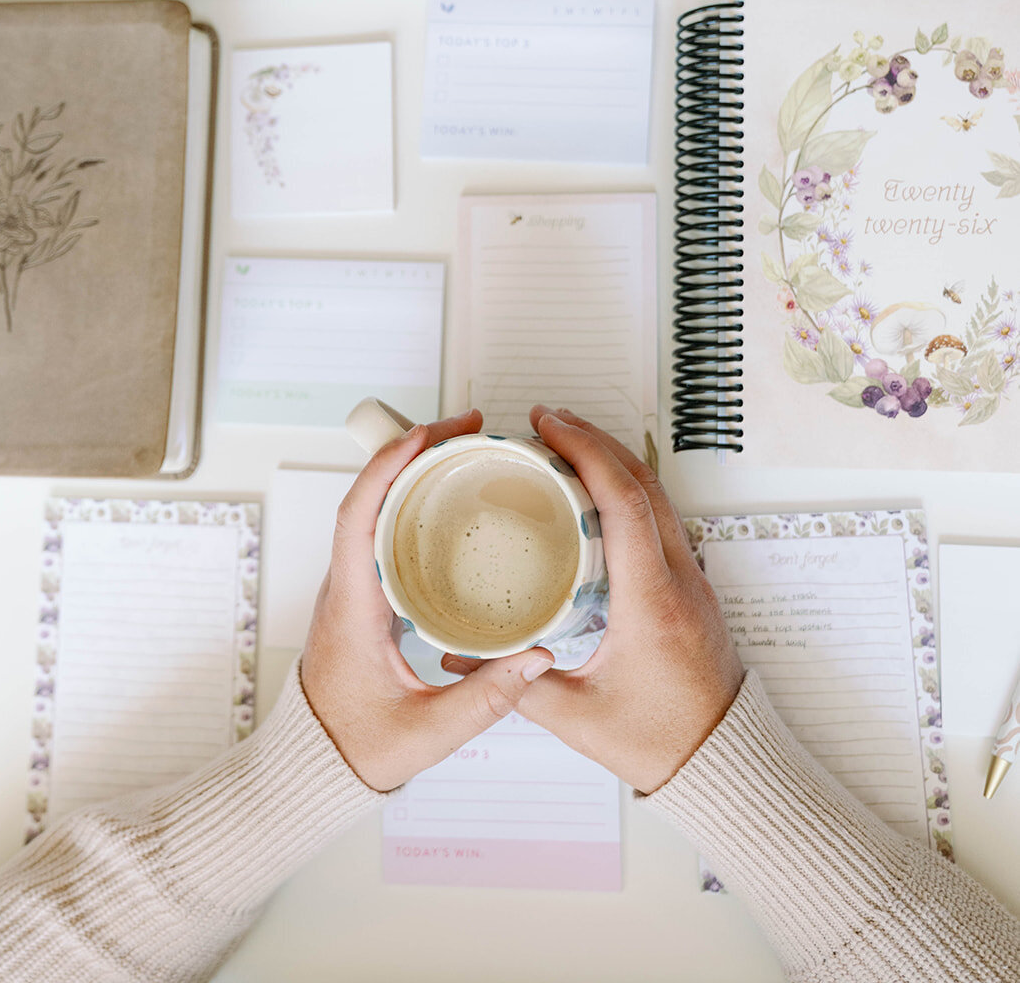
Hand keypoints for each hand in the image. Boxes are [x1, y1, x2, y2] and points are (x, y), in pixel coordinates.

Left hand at [300, 410, 553, 790]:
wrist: (312, 768)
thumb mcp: (427, 732)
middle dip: (415, 451)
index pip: (357, 516)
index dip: (387, 468)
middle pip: (371, 496)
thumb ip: (485, 699)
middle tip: (469, 428)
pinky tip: (451, 500)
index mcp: (352, 607)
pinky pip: (384, 531)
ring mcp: (352, 588)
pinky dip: (414, 502)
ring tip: (467, 450)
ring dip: (415, 471)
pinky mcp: (365, 596)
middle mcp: (346, 586)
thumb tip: (538, 656)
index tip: (425, 435)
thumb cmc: (357, 749)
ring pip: (376, 509)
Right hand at [441, 408, 742, 793]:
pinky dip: (626, 487)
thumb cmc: (661, 745)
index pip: (623, 500)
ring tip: (564, 442)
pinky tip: (593, 491)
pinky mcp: (691, 585)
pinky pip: (660, 516)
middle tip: (543, 421)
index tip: (545, 426)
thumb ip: (515, 684)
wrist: (728, 764)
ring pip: (657, 493)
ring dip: (612, 458)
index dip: (583, 452)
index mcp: (652, 601)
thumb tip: (456, 657)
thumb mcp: (577, 718)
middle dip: (592, 439)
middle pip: (642, 481)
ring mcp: (691, 577)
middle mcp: (679, 577)